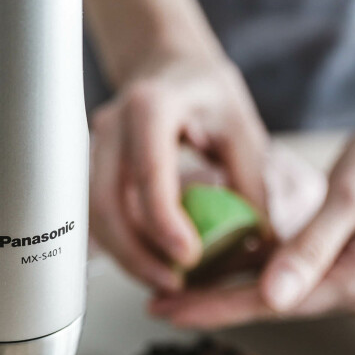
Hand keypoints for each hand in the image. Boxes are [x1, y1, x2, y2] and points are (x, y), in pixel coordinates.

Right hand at [90, 47, 268, 291]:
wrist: (170, 70)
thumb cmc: (207, 94)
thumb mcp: (242, 130)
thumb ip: (252, 185)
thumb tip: (261, 245)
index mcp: (151, 105)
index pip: (148, 170)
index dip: (164, 221)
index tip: (188, 257)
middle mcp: (112, 125)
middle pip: (105, 201)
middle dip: (135, 253)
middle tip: (174, 284)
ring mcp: (95, 148)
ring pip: (94, 215)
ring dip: (126, 256)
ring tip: (166, 282)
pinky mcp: (94, 170)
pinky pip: (100, 215)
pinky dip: (123, 245)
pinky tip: (152, 263)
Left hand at [150, 100, 354, 325]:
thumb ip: (313, 247)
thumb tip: (271, 299)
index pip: (273, 304)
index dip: (217, 308)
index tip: (171, 310)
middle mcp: (352, 288)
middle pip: (267, 304)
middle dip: (210, 304)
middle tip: (154, 306)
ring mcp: (344, 273)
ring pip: (271, 289)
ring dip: (222, 289)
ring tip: (168, 290)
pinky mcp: (337, 254)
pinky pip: (282, 268)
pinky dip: (245, 267)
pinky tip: (209, 266)